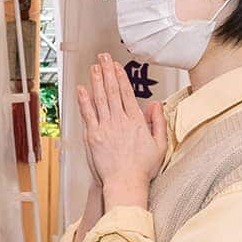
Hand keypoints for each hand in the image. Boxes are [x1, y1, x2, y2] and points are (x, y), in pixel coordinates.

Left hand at [76, 53, 166, 207]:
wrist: (125, 183)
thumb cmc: (142, 169)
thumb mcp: (160, 145)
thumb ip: (158, 123)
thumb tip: (154, 105)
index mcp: (136, 122)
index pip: (127, 94)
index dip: (120, 78)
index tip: (116, 66)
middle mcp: (120, 121)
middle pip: (112, 91)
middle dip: (107, 72)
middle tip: (103, 57)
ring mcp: (105, 128)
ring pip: (100, 99)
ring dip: (96, 81)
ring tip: (94, 67)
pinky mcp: (93, 137)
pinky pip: (88, 114)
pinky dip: (84, 100)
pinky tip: (81, 89)